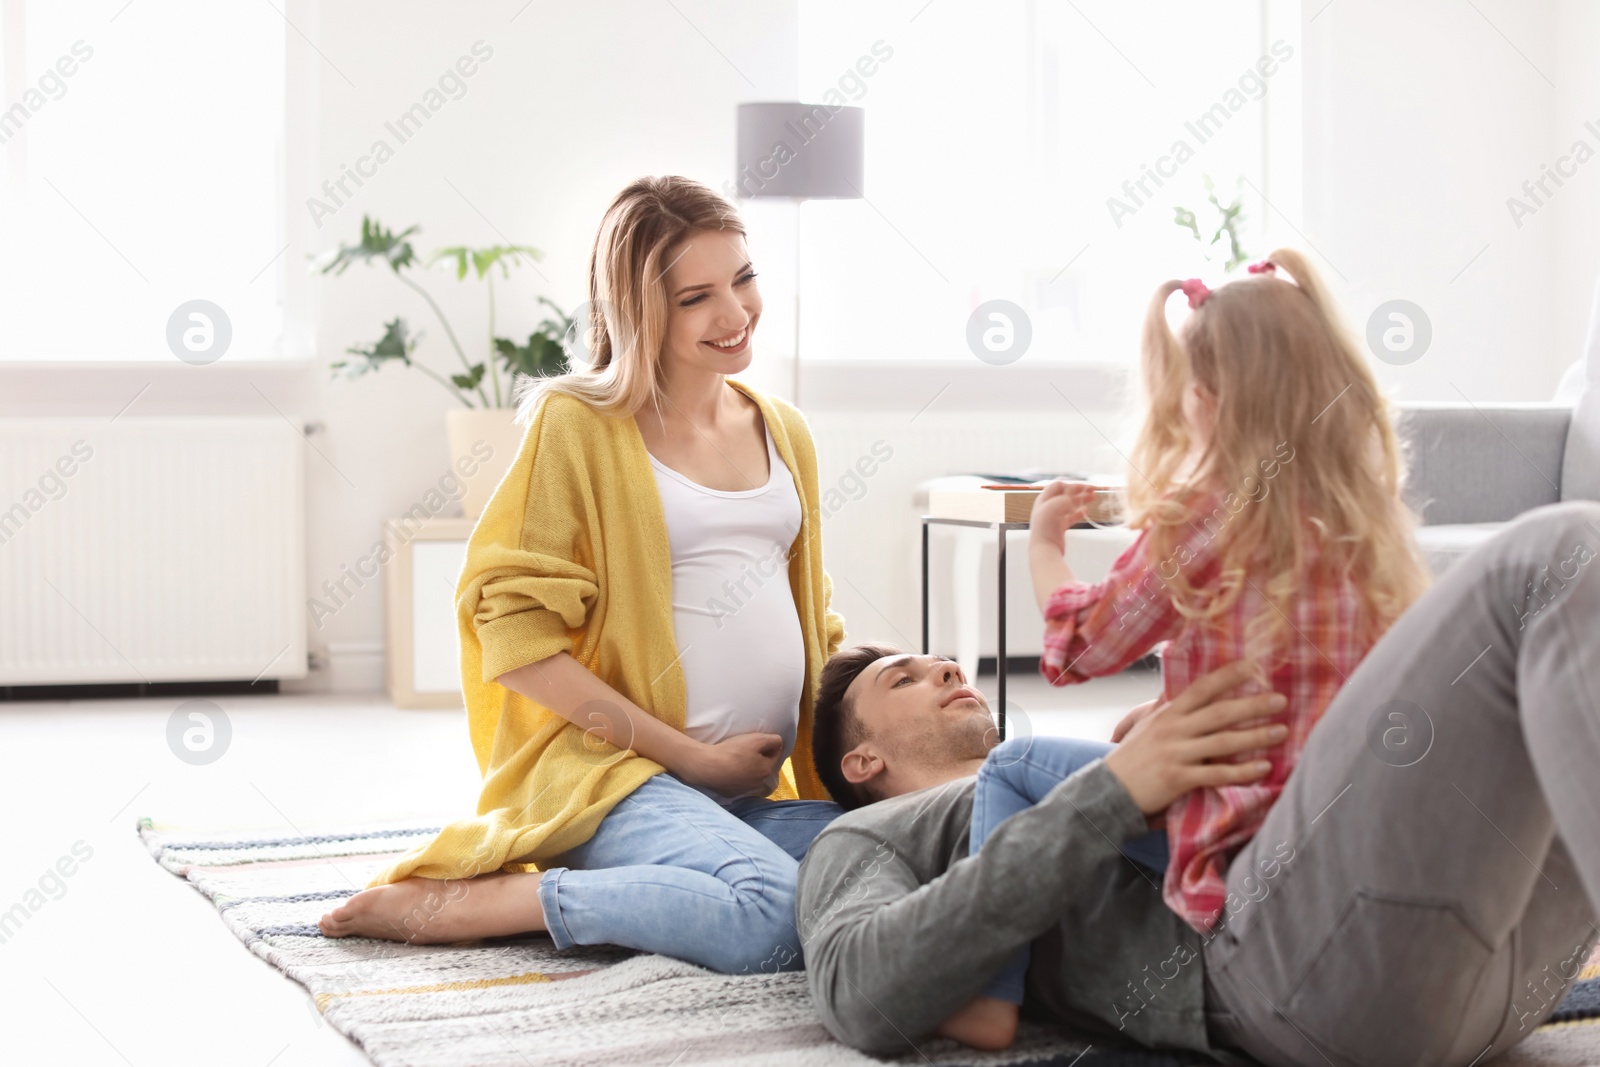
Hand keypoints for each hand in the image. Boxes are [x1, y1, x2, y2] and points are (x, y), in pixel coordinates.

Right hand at [681, 731, 784, 798]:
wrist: (707, 767)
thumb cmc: (733, 751)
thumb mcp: (756, 739)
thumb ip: (773, 740)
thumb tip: (779, 743)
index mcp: (766, 769)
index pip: (776, 755)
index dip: (770, 745)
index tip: (760, 740)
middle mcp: (758, 783)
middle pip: (764, 767)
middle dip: (760, 758)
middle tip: (748, 749)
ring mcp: (744, 790)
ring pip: (752, 777)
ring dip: (749, 769)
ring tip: (738, 759)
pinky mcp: (730, 793)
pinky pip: (738, 784)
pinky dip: (736, 777)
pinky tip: (728, 770)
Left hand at [1028, 480, 1097, 548]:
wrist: (1045, 548)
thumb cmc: (1047, 526)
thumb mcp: (1055, 505)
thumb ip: (1065, 497)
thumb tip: (1074, 493)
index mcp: (1044, 498)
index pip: (1059, 485)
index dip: (1072, 485)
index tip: (1084, 487)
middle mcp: (1048, 506)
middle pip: (1065, 494)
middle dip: (1079, 490)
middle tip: (1093, 490)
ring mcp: (1054, 517)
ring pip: (1070, 504)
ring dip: (1081, 500)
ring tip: (1094, 497)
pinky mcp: (1060, 527)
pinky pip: (1071, 516)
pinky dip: (1079, 513)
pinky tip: (1086, 511)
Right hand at [1103, 661, 1286, 814]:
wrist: (1109, 788)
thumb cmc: (1132, 756)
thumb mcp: (1146, 725)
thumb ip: (1166, 708)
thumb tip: (1178, 689)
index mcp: (1168, 713)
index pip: (1202, 688)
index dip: (1228, 676)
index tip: (1254, 666)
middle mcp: (1173, 729)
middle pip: (1219, 712)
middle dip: (1252, 705)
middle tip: (1281, 700)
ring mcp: (1176, 753)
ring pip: (1223, 742)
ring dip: (1255, 736)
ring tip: (1281, 732)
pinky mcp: (1178, 778)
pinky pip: (1216, 774)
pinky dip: (1242, 771)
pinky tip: (1263, 768)